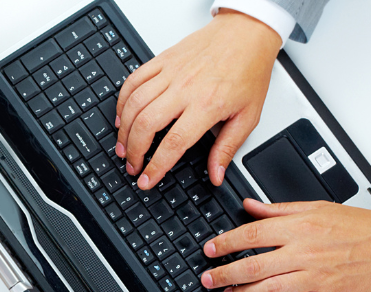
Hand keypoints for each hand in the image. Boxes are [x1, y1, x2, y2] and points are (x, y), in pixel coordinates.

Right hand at [115, 10, 280, 188]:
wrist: (246, 32)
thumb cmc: (249, 70)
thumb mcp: (248, 116)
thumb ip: (228, 148)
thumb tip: (216, 175)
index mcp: (207, 105)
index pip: (173, 143)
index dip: (156, 166)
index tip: (147, 180)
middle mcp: (185, 88)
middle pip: (146, 125)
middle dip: (133, 151)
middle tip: (132, 166)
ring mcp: (171, 73)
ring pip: (134, 104)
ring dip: (123, 130)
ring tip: (123, 147)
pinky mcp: (162, 60)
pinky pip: (133, 81)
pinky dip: (121, 101)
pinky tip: (121, 116)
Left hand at [200, 199, 370, 291]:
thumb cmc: (361, 228)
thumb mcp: (318, 207)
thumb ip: (279, 210)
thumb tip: (249, 205)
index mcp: (301, 227)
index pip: (252, 235)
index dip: (225, 243)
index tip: (209, 250)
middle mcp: (305, 253)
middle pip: (253, 266)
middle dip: (224, 274)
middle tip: (208, 279)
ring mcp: (316, 278)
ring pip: (268, 291)